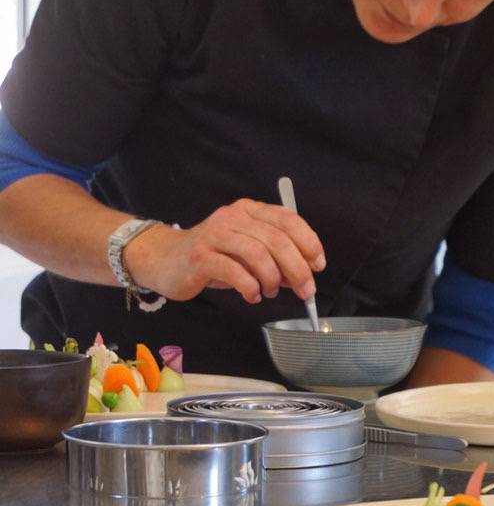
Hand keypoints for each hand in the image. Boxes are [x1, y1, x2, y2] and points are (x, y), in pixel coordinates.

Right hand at [123, 198, 325, 303]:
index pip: (288, 219)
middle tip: (306, 290)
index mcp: (249, 210)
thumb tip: (303, 276)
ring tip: (269, 292)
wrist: (163, 259)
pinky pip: (235, 272)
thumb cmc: (211, 257)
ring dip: (272, 279)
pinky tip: (252, 295)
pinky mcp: (200, 256)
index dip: (308, 242)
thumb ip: (275, 261)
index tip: (318, 265)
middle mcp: (233, 217)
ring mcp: (215, 235)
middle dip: (298, 268)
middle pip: (277, 239)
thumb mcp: (246, 254)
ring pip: (258, 255)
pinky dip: (250, 287)